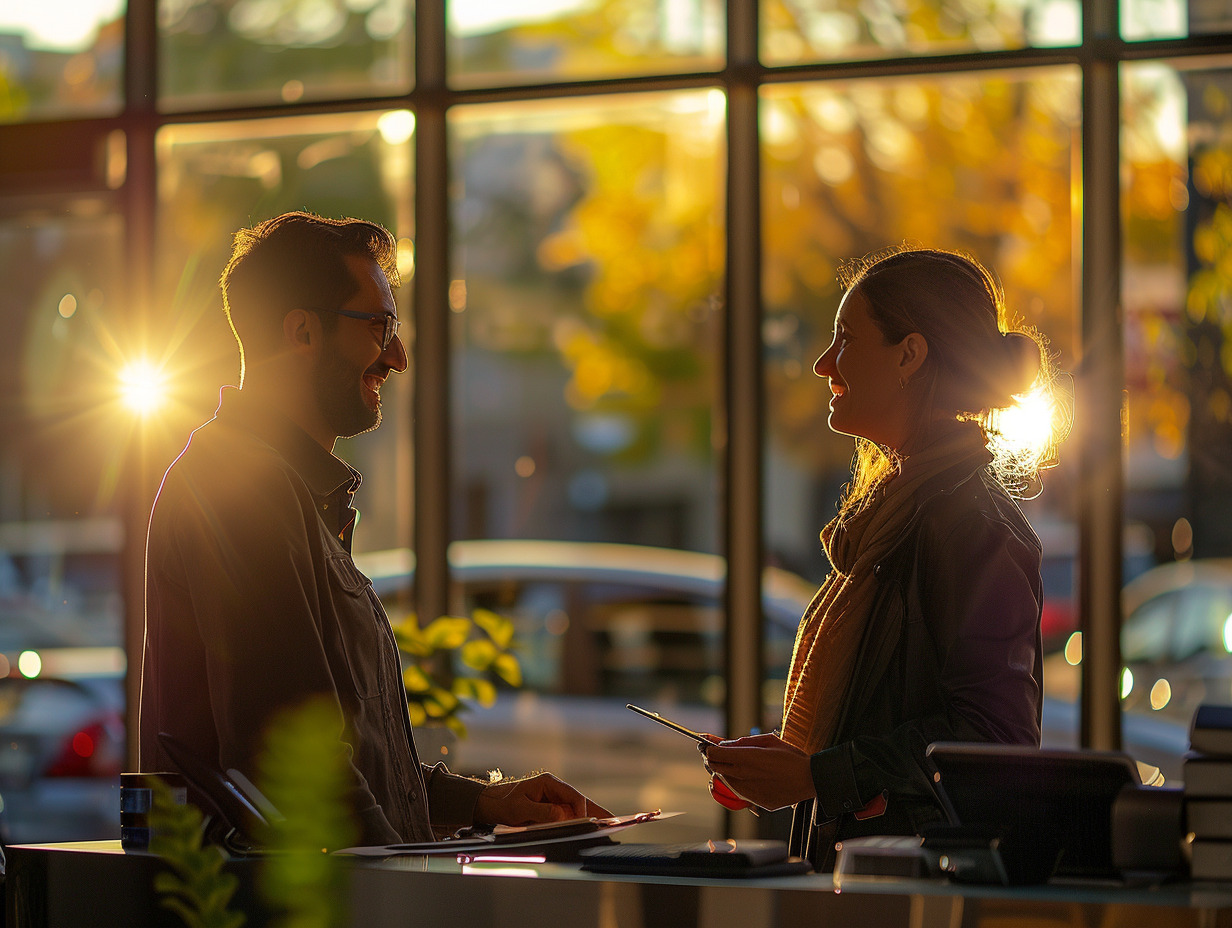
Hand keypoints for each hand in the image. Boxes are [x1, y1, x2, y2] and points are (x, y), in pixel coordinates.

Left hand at [474, 772, 611, 826]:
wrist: (489, 804)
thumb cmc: (503, 803)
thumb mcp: (520, 809)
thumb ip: (542, 812)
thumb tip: (563, 815)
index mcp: (549, 782)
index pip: (573, 796)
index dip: (581, 811)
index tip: (586, 825)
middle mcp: (554, 788)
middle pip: (579, 801)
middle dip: (594, 812)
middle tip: (613, 822)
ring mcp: (553, 798)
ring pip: (575, 808)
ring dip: (587, 818)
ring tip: (608, 825)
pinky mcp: (550, 807)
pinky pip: (567, 814)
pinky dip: (578, 821)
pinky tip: (590, 827)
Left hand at [700, 733, 813, 811]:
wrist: (810, 780)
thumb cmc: (791, 757)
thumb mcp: (768, 741)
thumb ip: (744, 742)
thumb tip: (727, 744)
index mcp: (746, 758)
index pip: (714, 754)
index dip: (709, 748)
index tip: (709, 745)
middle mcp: (743, 776)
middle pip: (715, 767)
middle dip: (713, 759)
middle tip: (718, 752)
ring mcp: (748, 791)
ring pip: (725, 780)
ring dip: (725, 771)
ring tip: (738, 764)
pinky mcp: (755, 802)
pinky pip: (739, 791)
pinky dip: (738, 782)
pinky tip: (751, 776)